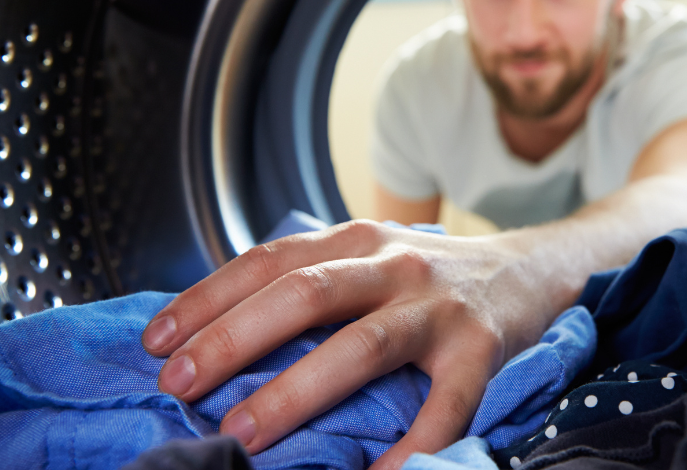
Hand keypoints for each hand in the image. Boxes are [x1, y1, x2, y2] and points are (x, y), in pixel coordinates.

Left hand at [140, 220, 561, 468]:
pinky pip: (443, 408)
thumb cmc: (429, 278)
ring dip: (298, 390)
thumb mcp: (367, 259)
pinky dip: (409, 447)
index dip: (207, 299)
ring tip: (245, 432)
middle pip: (305, 294)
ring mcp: (439, 306)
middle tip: (180, 386)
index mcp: (356, 240)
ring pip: (363, 346)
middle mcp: (395, 263)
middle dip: (234, 340)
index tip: (156, 343)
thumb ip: (309, 283)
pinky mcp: (481, 350)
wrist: (530, 269)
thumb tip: (214, 338)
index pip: (268, 260)